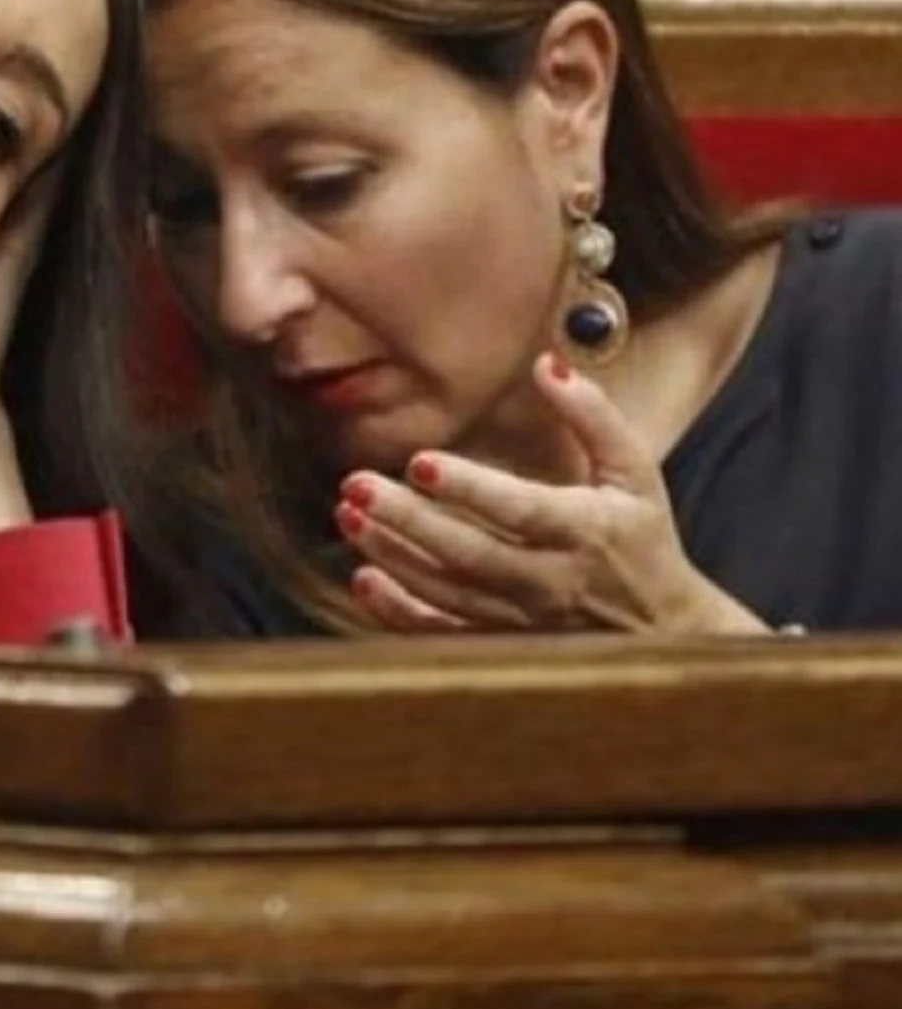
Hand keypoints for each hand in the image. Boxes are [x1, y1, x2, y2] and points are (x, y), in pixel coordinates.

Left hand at [335, 353, 769, 634]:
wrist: (662, 633)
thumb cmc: (641, 537)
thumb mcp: (634, 472)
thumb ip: (593, 416)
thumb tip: (546, 363)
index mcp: (585, 530)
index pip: (520, 510)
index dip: (470, 488)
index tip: (419, 462)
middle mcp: (549, 581)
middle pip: (468, 554)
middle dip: (408, 521)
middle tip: (357, 486)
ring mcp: (521, 621)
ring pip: (444, 592)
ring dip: (392, 555)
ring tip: (347, 515)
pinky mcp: (499, 645)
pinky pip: (441, 635)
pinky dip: (399, 613)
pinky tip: (363, 578)